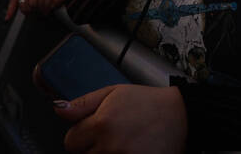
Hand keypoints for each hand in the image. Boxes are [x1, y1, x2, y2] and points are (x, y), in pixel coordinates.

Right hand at [6, 0, 63, 19]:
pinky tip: (8, 18)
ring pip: (22, 5)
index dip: (45, 10)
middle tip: (41, 14)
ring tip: (33, 13)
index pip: (41, 4)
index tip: (48, 12)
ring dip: (27, 12)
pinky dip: (9, 9)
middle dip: (36, 13)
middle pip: (31, 7)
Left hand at [55, 84, 187, 153]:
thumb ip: (83, 103)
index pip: (70, 142)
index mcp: (101, 124)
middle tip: (113, 136)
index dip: (81, 135)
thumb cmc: (148, 104)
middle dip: (93, 147)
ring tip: (123, 143)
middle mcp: (110, 146)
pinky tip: (129, 151)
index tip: (93, 131)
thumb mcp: (114, 93)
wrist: (182, 117)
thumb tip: (59, 109)